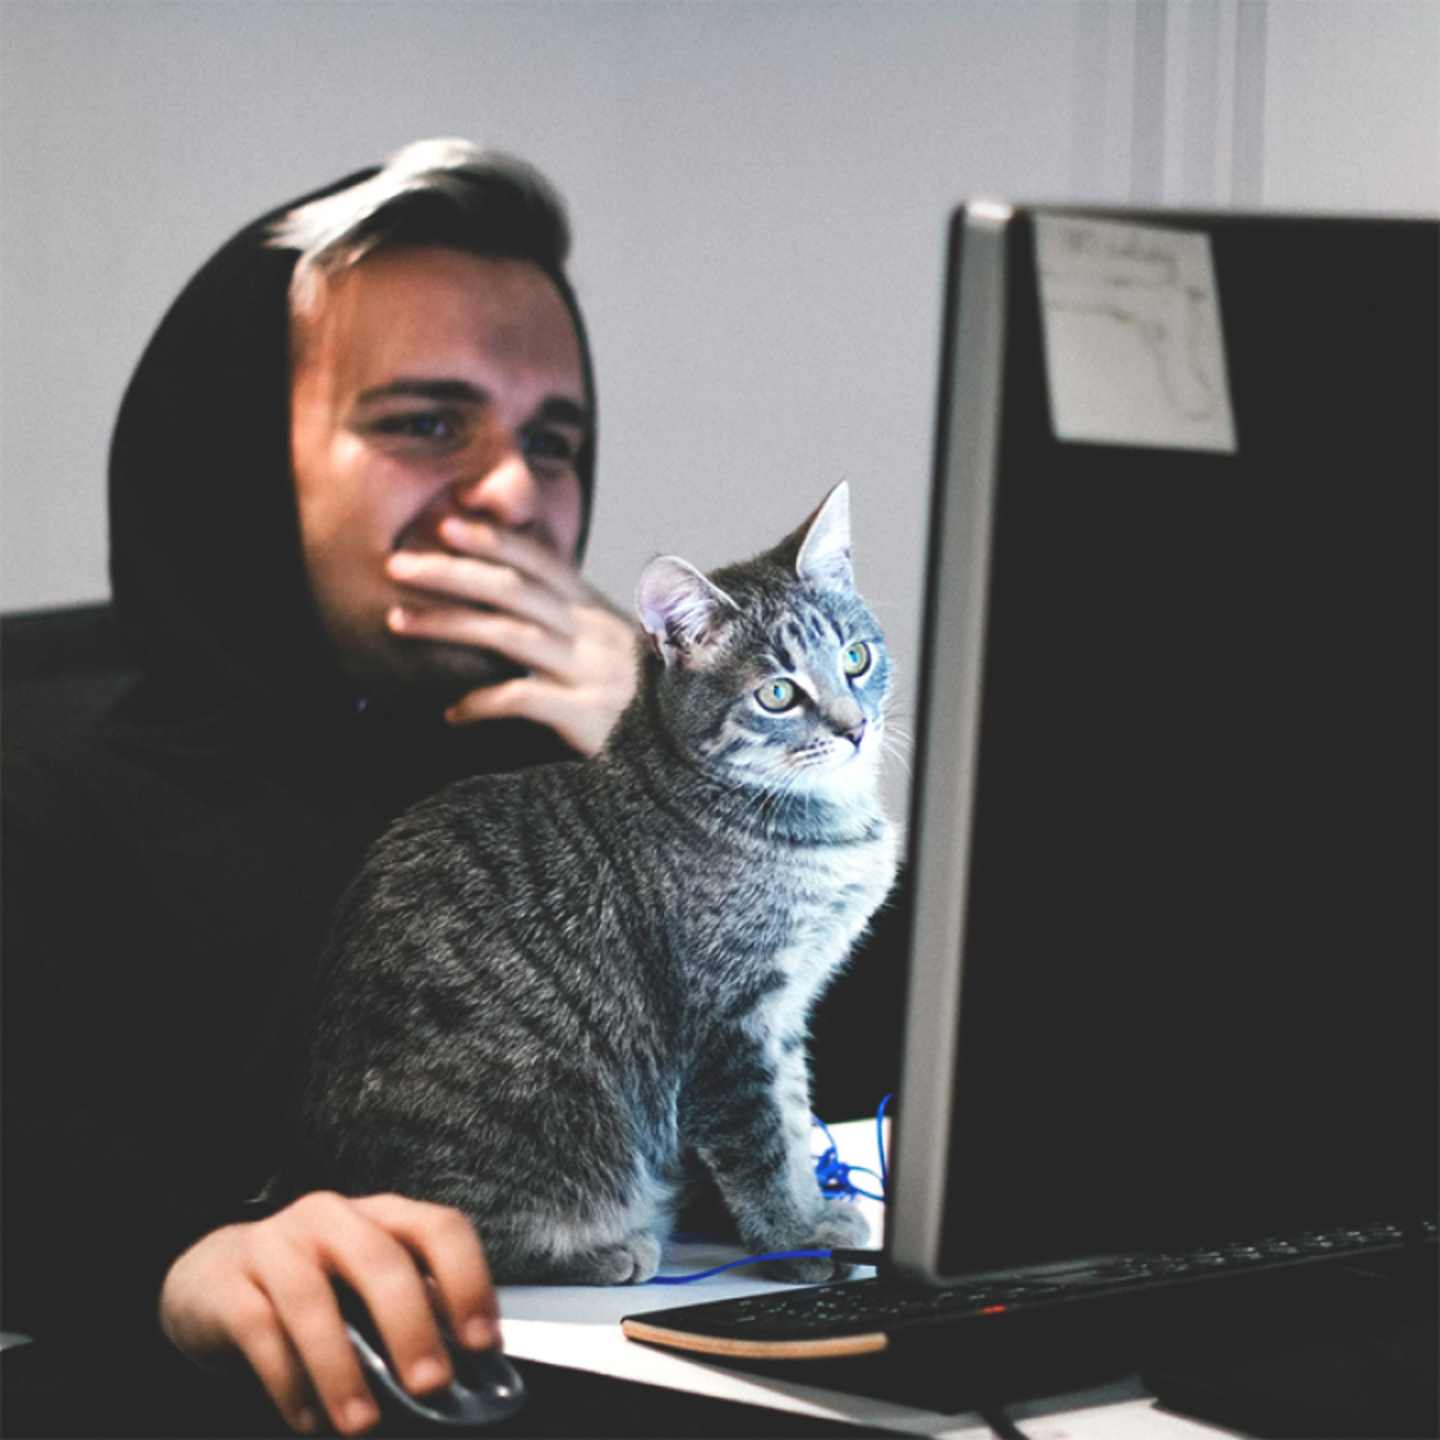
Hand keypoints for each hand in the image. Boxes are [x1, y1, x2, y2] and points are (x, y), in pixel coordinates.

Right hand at [159, 1192, 497, 1435]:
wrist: (214, 1277)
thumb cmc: (317, 1286)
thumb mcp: (369, 1287)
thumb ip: (415, 1312)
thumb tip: (469, 1371)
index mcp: (383, 1214)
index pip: (440, 1228)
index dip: (468, 1282)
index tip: (483, 1344)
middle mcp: (333, 1217)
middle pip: (381, 1260)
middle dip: (411, 1326)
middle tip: (431, 1385)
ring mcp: (276, 1244)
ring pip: (312, 1300)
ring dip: (342, 1368)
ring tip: (362, 1423)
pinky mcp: (228, 1285)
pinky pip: (260, 1331)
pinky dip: (288, 1381)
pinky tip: (307, 1419)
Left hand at [385, 517, 638, 755]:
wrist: (691, 754)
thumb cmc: (648, 707)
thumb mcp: (616, 654)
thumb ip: (575, 628)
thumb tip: (521, 605)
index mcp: (598, 614)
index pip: (541, 563)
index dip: (494, 540)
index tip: (445, 525)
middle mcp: (595, 634)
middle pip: (514, 588)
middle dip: (453, 572)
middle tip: (397, 565)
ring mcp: (592, 673)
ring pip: (511, 635)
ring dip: (449, 624)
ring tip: (397, 621)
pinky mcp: (588, 717)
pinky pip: (524, 699)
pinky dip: (482, 703)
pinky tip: (452, 713)